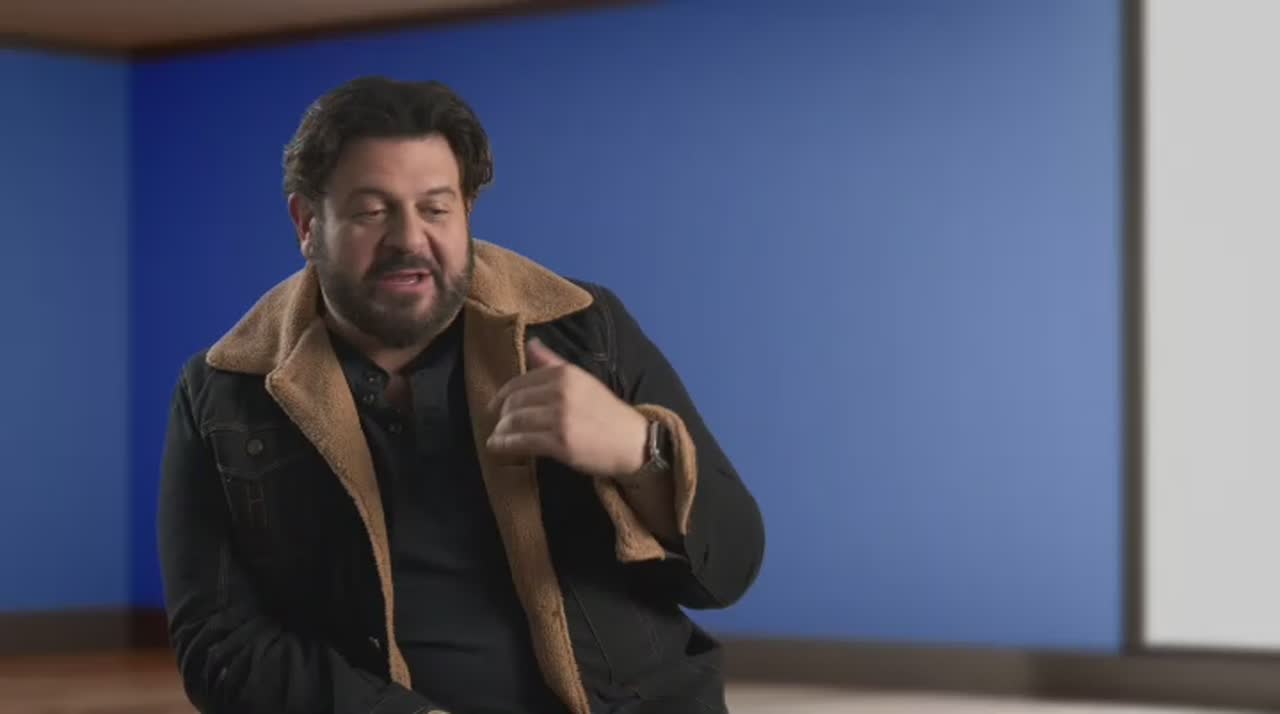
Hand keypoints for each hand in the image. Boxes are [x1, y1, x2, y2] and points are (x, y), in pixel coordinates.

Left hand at [486, 338, 648, 479]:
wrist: (633, 442)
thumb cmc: (607, 412)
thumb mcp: (583, 380)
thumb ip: (553, 363)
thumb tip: (530, 343)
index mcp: (565, 374)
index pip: (522, 381)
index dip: (503, 394)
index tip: (496, 405)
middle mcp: (561, 392)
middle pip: (515, 401)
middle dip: (501, 414)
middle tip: (497, 423)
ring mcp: (559, 418)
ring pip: (515, 421)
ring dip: (500, 430)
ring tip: (496, 437)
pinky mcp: (559, 443)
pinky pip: (522, 442)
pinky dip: (504, 445)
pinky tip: (496, 448)